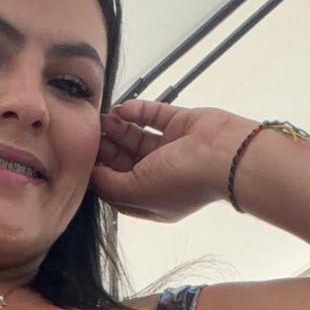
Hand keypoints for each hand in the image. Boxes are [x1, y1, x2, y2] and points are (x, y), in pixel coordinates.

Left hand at [91, 99, 256, 222]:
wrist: (226, 155)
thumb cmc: (184, 181)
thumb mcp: (136, 192)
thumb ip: (108, 185)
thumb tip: (90, 174)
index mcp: (151, 200)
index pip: (117, 188)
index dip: (99, 175)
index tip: (82, 160)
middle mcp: (161, 176)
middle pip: (124, 161)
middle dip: (106, 149)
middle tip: (88, 134)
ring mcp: (171, 150)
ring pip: (136, 137)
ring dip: (117, 128)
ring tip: (101, 118)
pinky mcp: (180, 125)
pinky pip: (153, 116)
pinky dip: (137, 111)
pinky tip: (121, 109)